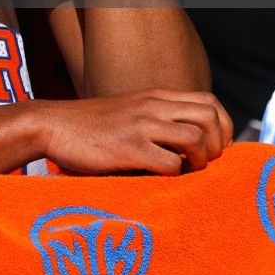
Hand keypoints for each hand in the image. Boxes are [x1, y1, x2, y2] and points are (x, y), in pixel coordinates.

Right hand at [39, 89, 232, 174]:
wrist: (52, 124)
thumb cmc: (89, 124)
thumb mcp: (128, 110)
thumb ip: (155, 117)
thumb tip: (186, 141)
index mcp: (154, 96)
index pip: (209, 101)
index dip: (221, 126)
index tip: (214, 147)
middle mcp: (152, 105)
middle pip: (210, 117)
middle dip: (217, 145)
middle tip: (204, 162)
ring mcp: (141, 126)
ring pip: (196, 139)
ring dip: (199, 161)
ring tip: (186, 171)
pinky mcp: (128, 148)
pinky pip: (171, 164)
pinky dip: (174, 176)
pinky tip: (160, 178)